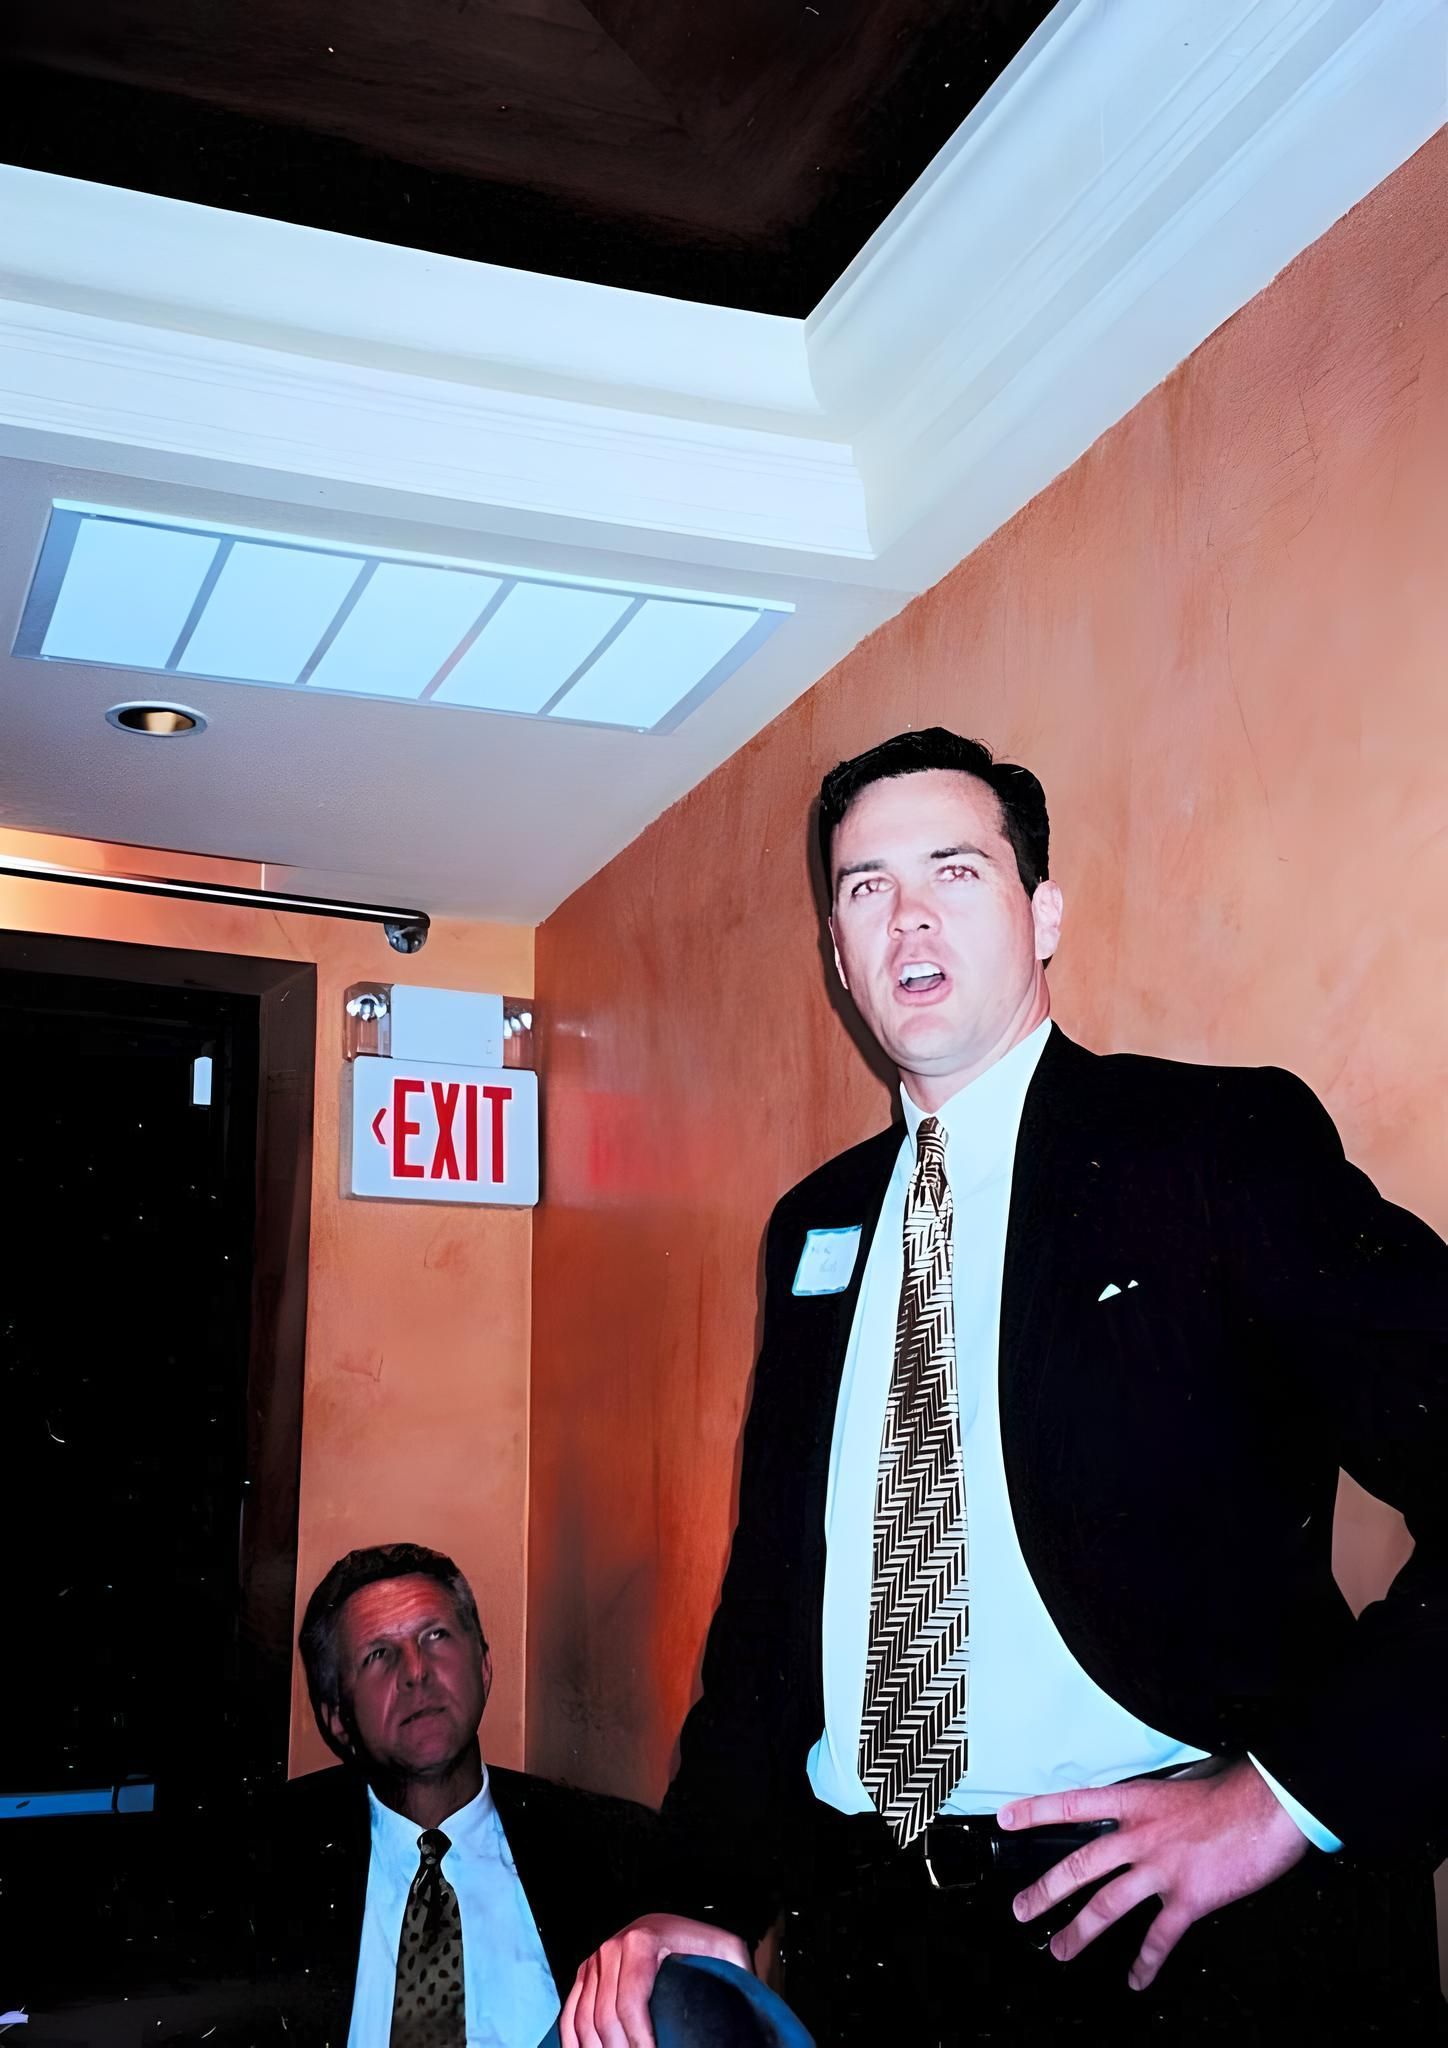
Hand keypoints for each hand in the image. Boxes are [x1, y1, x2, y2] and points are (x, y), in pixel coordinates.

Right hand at [560, 1912, 752, 2047]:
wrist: (680, 1926)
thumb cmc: (705, 1946)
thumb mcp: (726, 1955)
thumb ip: (734, 1976)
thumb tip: (739, 2012)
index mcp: (642, 1941)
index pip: (630, 2004)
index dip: (638, 2041)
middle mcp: (612, 1947)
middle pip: (604, 2016)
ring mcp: (595, 1960)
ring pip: (583, 2019)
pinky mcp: (586, 1973)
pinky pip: (569, 2013)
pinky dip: (574, 2041)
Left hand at [1000, 1759, 1308, 1990]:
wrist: (1270, 1804)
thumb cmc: (1234, 1790)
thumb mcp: (1181, 1782)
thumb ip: (1156, 1802)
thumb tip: (1147, 1811)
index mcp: (1137, 1801)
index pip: (1073, 1804)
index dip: (1036, 1811)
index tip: (1006, 1819)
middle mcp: (1141, 1834)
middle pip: (1079, 1865)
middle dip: (1046, 1891)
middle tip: (1023, 1910)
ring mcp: (1161, 1868)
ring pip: (1107, 1905)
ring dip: (1080, 1932)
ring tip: (1061, 1950)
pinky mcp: (1188, 1897)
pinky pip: (1159, 1937)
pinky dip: (1146, 1962)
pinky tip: (1136, 1978)